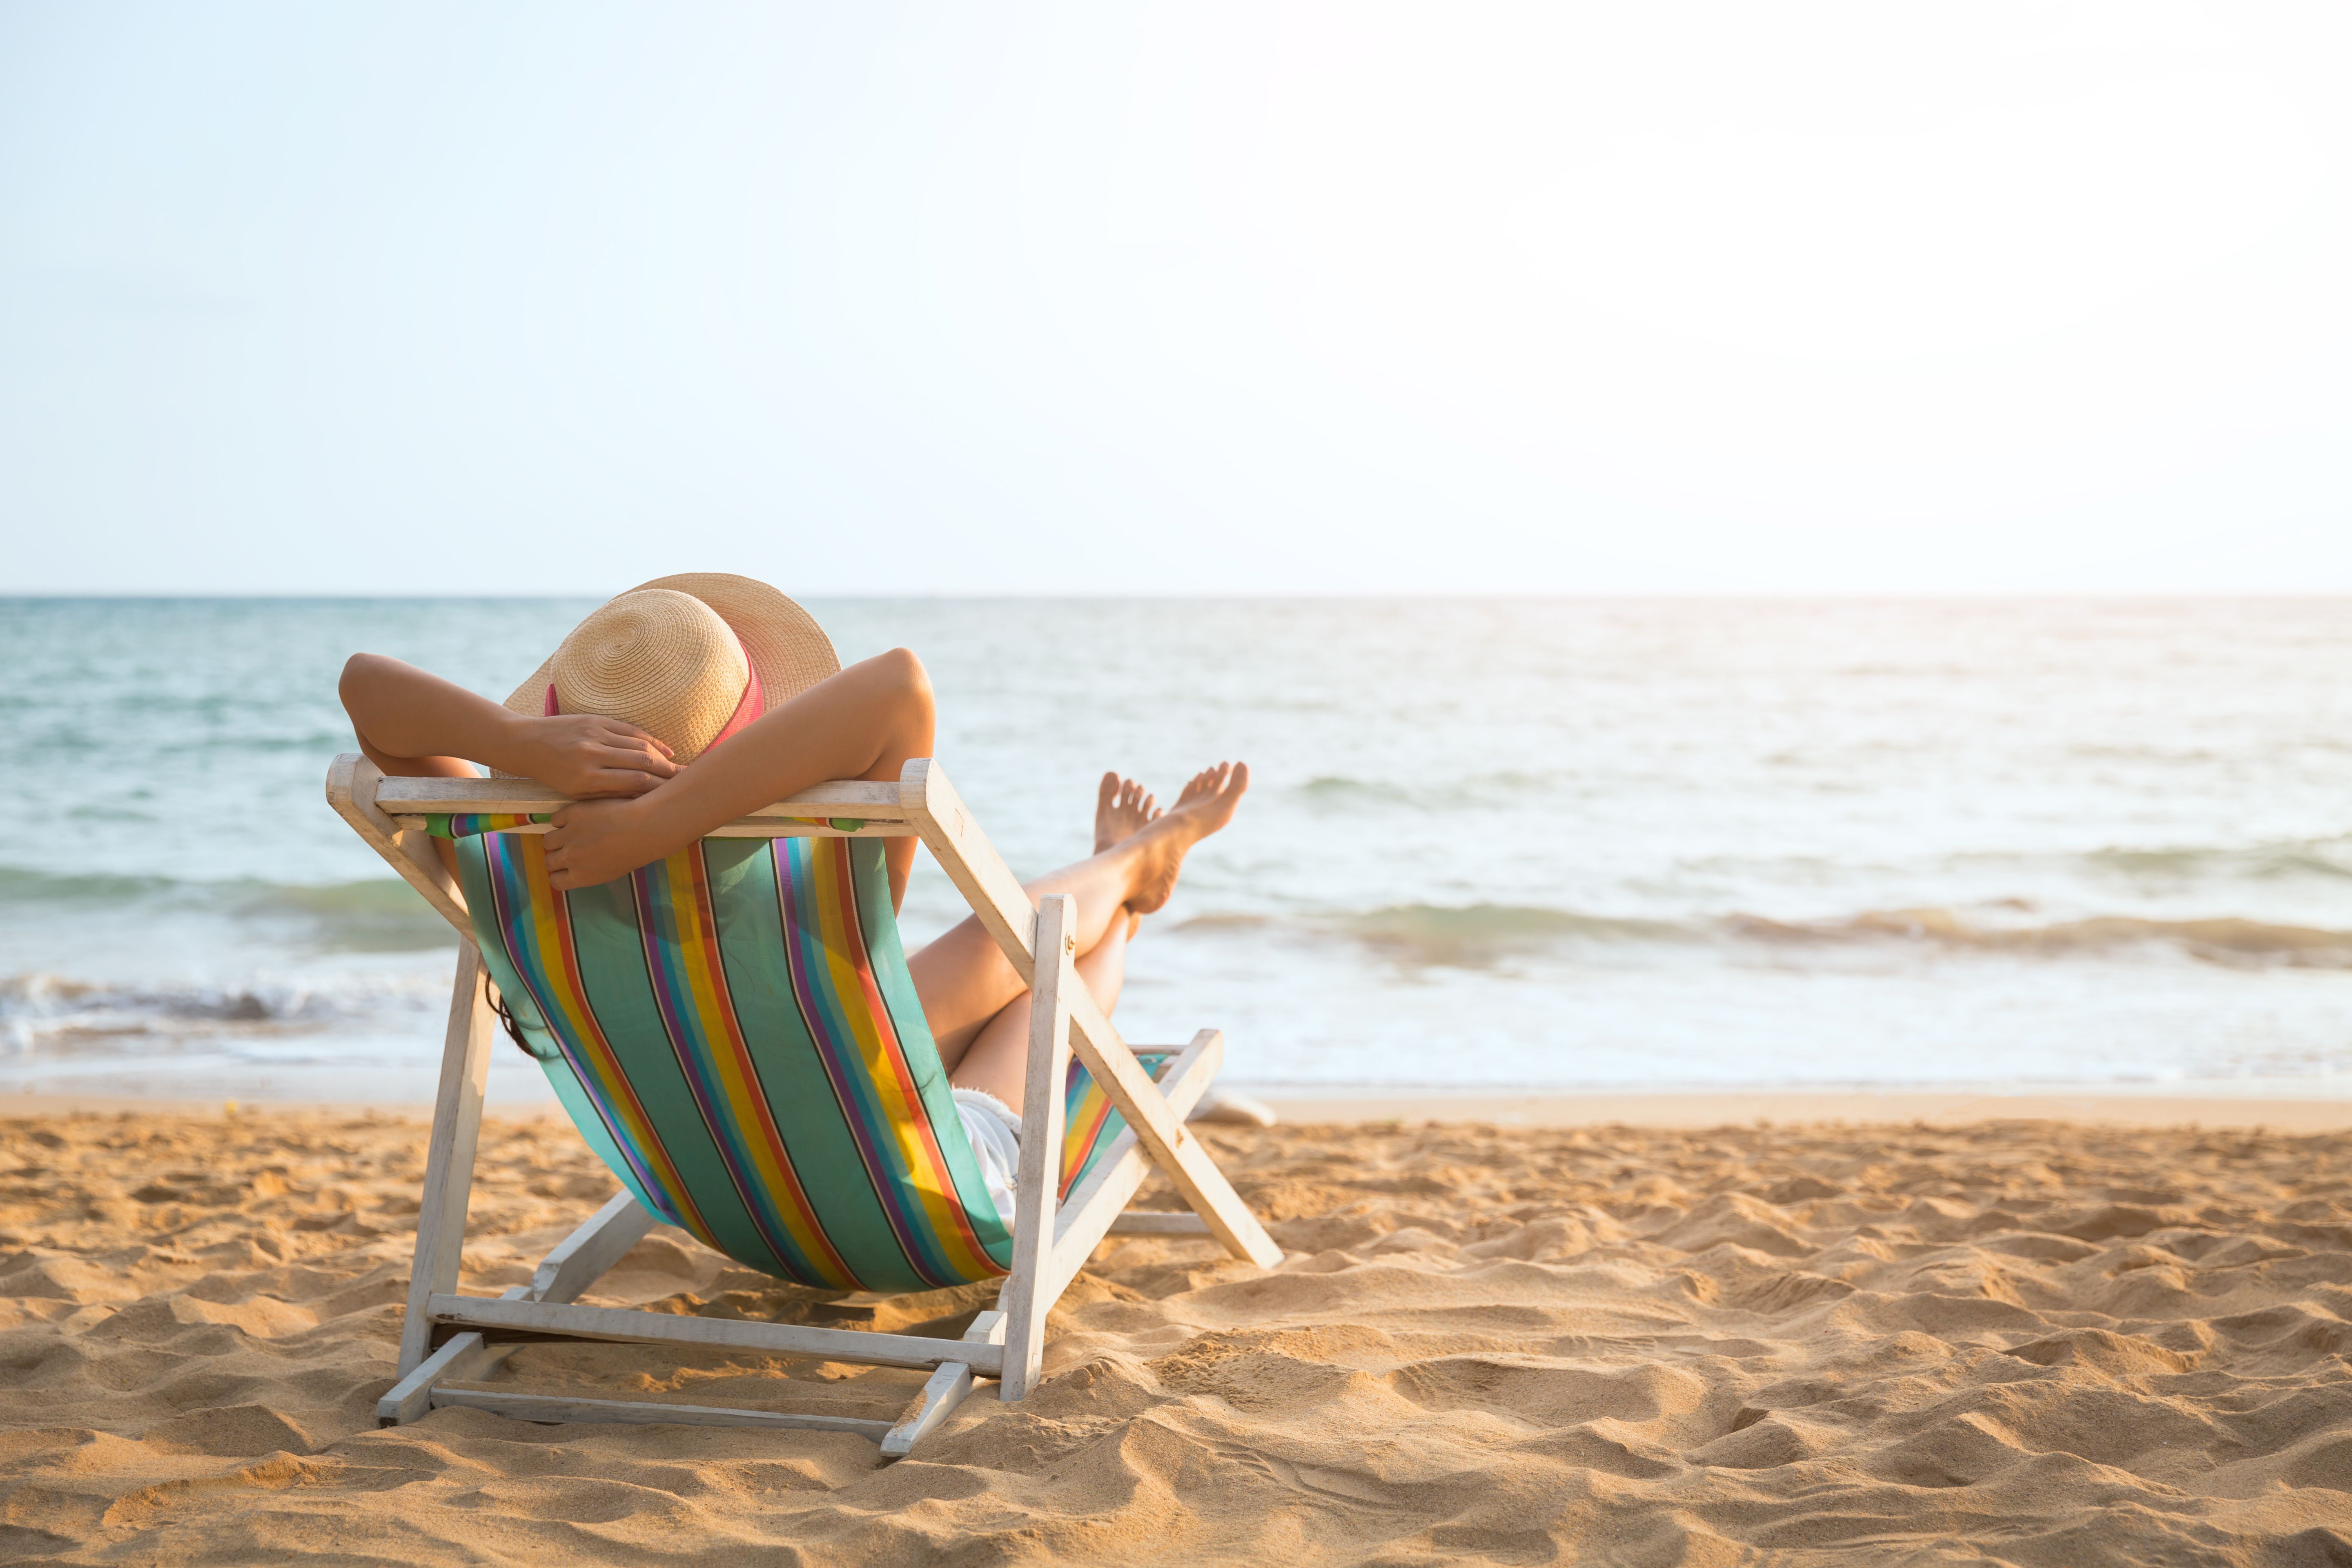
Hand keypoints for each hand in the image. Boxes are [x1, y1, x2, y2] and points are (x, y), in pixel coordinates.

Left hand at [507, 715, 677, 798]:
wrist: (525, 744)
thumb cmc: (551, 774)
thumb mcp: (576, 793)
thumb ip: (607, 794)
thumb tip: (640, 798)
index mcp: (587, 778)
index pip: (634, 783)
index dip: (659, 789)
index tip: (674, 796)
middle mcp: (593, 754)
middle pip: (643, 762)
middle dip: (668, 772)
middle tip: (686, 781)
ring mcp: (595, 734)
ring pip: (640, 744)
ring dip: (663, 757)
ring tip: (678, 768)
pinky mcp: (595, 719)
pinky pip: (630, 730)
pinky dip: (650, 739)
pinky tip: (665, 749)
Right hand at [542, 796, 673, 889]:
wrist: (643, 828)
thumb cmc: (636, 852)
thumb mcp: (613, 871)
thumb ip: (592, 871)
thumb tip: (581, 868)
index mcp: (581, 877)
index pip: (555, 881)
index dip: (559, 873)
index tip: (565, 867)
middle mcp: (570, 859)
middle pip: (549, 860)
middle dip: (556, 855)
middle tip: (569, 846)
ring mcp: (569, 836)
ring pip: (548, 840)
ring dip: (557, 837)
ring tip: (571, 831)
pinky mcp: (571, 814)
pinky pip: (556, 819)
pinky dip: (563, 819)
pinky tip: (577, 817)